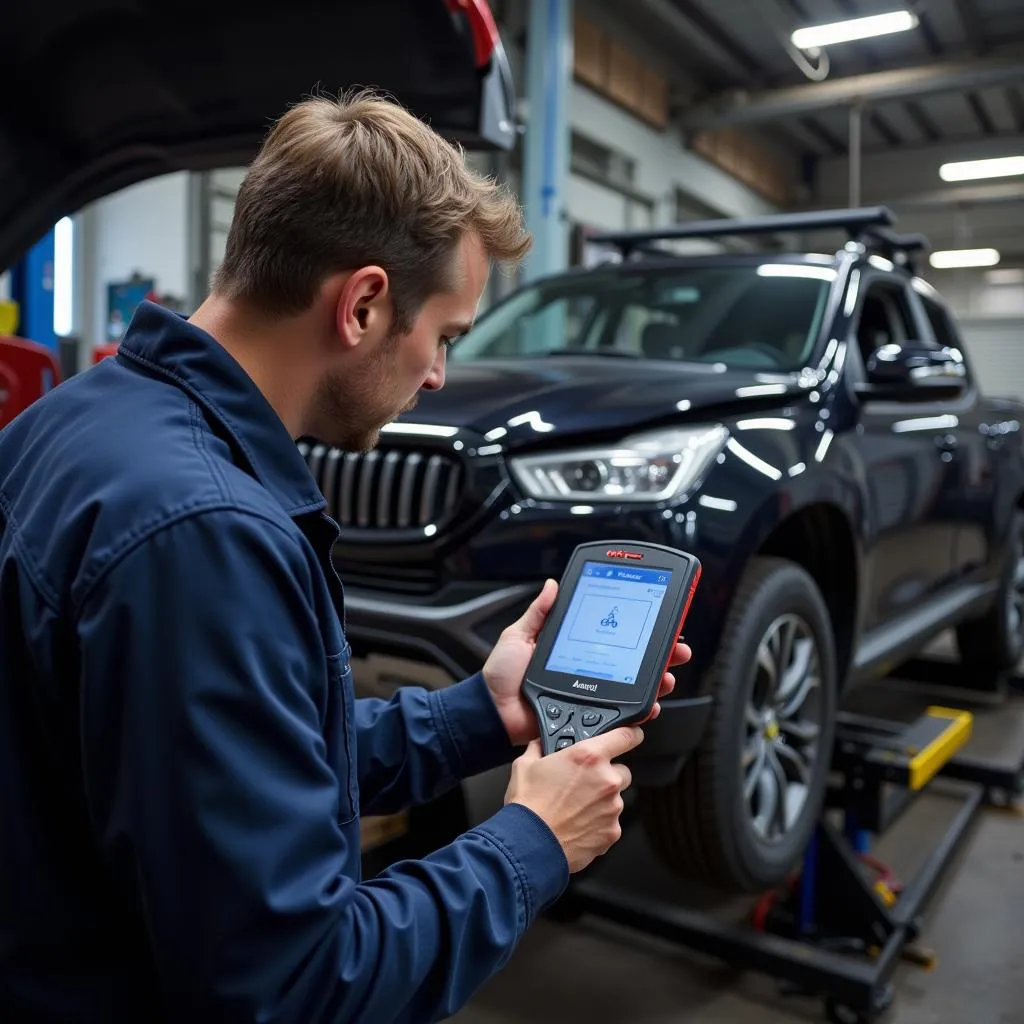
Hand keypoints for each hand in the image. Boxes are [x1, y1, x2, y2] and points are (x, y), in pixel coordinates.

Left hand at [482, 579, 692, 745]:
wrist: (494, 712)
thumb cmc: (503, 676)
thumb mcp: (519, 635)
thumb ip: (539, 613)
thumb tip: (552, 584)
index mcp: (577, 647)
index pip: (614, 634)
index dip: (638, 628)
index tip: (659, 619)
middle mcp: (590, 669)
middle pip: (634, 659)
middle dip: (662, 653)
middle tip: (676, 649)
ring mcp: (593, 693)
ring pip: (635, 685)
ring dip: (658, 679)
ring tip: (668, 674)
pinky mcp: (592, 715)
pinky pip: (623, 713)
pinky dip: (642, 708)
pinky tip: (652, 702)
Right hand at [505, 726, 644, 871]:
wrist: (529, 844)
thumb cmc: (529, 806)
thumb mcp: (525, 764)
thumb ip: (539, 748)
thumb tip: (540, 744)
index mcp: (588, 756)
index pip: (626, 736)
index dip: (631, 734)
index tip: (632, 735)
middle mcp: (606, 780)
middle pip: (622, 771)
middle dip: (607, 775)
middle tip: (584, 784)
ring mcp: (612, 808)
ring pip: (616, 799)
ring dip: (601, 801)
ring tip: (575, 809)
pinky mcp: (612, 832)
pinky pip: (611, 822)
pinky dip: (599, 823)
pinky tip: (578, 825)